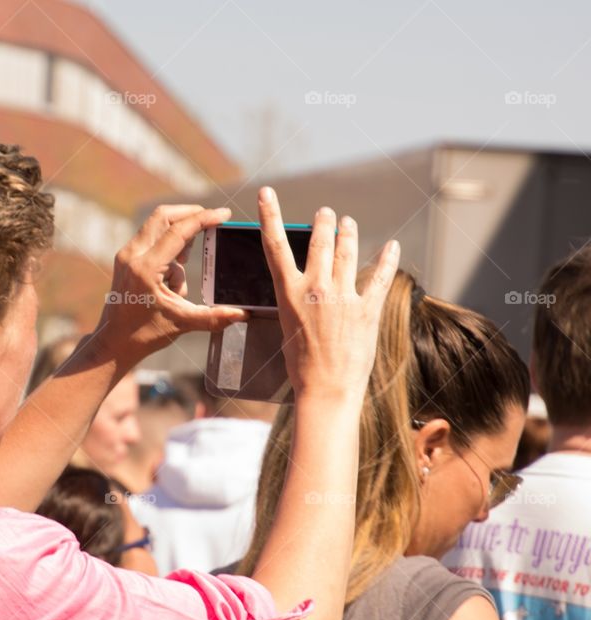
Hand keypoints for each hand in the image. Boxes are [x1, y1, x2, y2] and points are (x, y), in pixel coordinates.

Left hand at [93, 205, 247, 364]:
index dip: (204, 219)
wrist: (114, 343)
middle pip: (163, 216)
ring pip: (157, 226)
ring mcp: (126, 255)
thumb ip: (214, 317)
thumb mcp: (182, 323)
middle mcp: (132, 256)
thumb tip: (243, 314)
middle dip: (190, 214)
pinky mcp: (125, 258)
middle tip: (212, 221)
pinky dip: (168, 248)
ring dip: (178, 236)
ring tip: (183, 267)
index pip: (178, 232)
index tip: (224, 214)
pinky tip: (170, 277)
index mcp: (146, 269)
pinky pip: (151, 239)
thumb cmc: (144, 334)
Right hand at [258, 186, 398, 399]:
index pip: (275, 245)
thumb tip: (303, 287)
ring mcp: (342, 297)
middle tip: (327, 213)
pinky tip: (391, 246)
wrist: (326, 390)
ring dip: (348, 232)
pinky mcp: (367, 309)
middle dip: (324, 221)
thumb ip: (297, 300)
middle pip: (319, 241)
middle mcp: (315, 288)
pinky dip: (386, 258)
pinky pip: (378, 276)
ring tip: (348, 223)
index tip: (266, 193)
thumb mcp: (287, 326)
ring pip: (347, 251)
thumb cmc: (301, 365)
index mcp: (289, 293)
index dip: (270, 215)